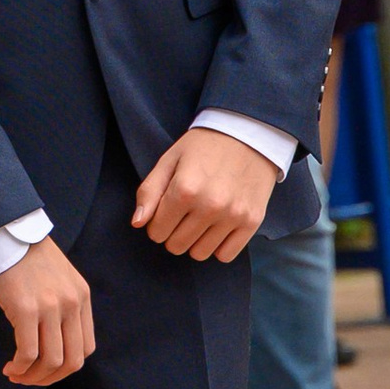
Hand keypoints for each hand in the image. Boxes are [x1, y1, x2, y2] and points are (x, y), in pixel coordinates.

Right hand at [0, 240, 94, 384]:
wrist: (3, 230)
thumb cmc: (24, 255)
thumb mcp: (57, 278)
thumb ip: (63, 305)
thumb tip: (54, 342)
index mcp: (81, 296)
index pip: (86, 348)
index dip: (66, 367)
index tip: (46, 370)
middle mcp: (71, 302)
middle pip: (72, 360)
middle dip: (50, 378)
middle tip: (29, 379)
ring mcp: (50, 306)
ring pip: (51, 361)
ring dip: (33, 376)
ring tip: (16, 374)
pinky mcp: (26, 308)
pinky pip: (28, 352)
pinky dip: (19, 367)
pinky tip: (9, 367)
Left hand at [133, 126, 279, 262]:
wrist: (248, 133)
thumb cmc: (203, 146)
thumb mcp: (170, 160)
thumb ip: (149, 191)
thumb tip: (138, 223)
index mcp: (184, 189)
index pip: (156, 232)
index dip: (157, 223)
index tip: (166, 210)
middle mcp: (209, 205)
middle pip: (176, 246)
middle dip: (174, 233)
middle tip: (183, 213)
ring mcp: (233, 215)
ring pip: (199, 254)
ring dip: (195, 241)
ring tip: (201, 219)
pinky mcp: (251, 221)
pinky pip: (226, 255)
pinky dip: (218, 246)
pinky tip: (218, 227)